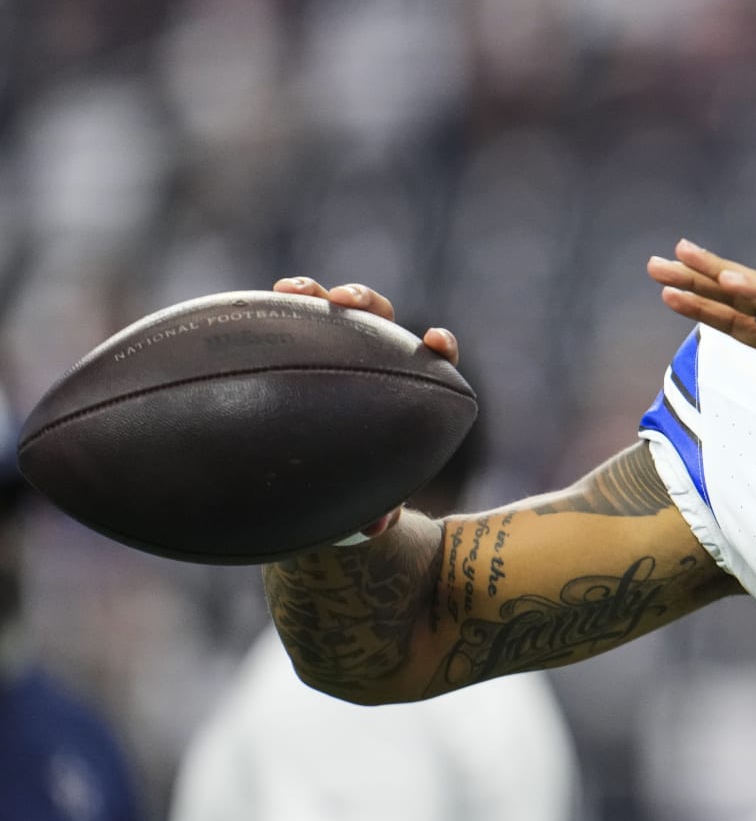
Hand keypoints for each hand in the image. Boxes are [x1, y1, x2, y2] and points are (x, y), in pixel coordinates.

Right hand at [272, 277, 459, 543]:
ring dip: (318, 293)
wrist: (312, 482)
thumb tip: (379, 529)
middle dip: (367, 302)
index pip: (432, 359)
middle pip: (379, 318)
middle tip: (349, 303)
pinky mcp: (293, 348)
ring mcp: (331, 348)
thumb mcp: (362, 502)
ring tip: (296, 291)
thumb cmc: (347, 486)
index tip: (436, 341)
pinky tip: (251, 309)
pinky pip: (284, 323)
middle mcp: (369, 360)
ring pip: (329, 310)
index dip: (439, 346)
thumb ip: (375, 511)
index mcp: (401, 389)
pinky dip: (273, 313)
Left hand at [648, 241, 755, 443]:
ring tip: (675, 256)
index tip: (670, 298)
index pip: (741, 326)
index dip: (706, 312)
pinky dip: (753, 287)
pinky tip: (723, 276)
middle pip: (735, 301)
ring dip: (712, 274)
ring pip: (752, 290)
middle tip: (655, 265)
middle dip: (694, 284)